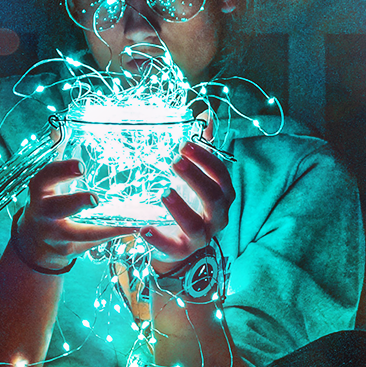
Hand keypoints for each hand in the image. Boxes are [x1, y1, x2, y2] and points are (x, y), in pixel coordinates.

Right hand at [11, 159, 134, 271]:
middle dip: (75, 203)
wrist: (35, 242)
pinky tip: (133, 227)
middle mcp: (44, 214)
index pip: (45, 178)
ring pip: (79, 233)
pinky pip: (93, 242)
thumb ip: (56, 158)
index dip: (61, 171)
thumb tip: (57, 128)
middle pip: (57, 208)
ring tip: (130, 222)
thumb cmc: (47, 203)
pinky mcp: (70, 249)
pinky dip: (112, 234)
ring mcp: (56, 235)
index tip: (80, 165)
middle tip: (95, 199)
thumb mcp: (47, 182)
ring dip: (104, 228)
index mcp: (40, 192)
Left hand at [141, 131, 234, 265]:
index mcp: (222, 195)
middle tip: (175, 161)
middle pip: (213, 197)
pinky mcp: (181, 251)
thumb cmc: (190, 202)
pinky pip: (172, 247)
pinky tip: (143, 228)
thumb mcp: (196, 176)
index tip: (184, 144)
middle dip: (196, 178)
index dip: (206, 159)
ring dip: (180, 208)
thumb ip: (202, 149)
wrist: (178, 241)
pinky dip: (158, 238)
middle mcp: (217, 216)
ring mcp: (201, 236)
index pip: (221, 175)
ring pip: (195, 224)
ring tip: (164, 191)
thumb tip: (205, 115)